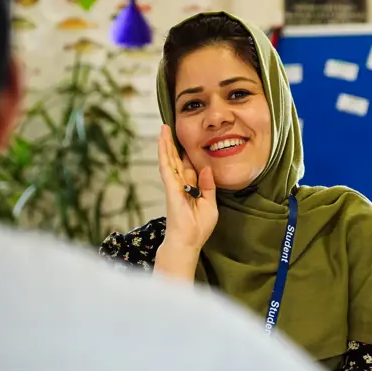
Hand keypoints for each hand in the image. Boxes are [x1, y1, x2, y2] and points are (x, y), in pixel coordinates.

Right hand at [157, 124, 217, 251]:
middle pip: (176, 160)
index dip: (188, 154)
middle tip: (171, 128)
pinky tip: (162, 141)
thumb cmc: (198, 228)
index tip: (189, 142)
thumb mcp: (210, 205)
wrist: (188, 242)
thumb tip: (206, 169)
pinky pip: (166, 167)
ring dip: (166, 144)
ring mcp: (173, 186)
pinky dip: (163, 153)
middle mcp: (180, 185)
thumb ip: (208, 186)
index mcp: (190, 189)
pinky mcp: (170, 188)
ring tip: (164, 128)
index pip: (189, 168)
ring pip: (168, 160)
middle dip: (173, 145)